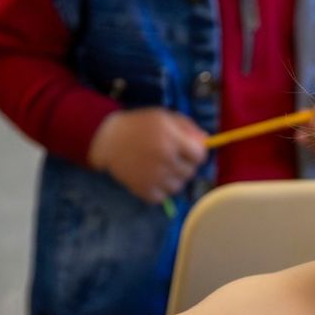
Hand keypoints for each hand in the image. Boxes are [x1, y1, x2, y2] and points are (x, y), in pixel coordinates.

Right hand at [88, 108, 207, 203]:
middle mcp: (166, 160)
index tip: (188, 150)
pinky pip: (164, 197)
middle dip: (184, 164)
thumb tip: (207, 141)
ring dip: (173, 178)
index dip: (196, 153)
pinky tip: (152, 178)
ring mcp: (156, 178)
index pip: (200, 156)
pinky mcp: (146, 191)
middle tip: (170, 157)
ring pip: (178, 186)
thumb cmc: (139, 125)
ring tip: (160, 167)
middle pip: (190, 172)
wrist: (108, 139)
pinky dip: (160, 190)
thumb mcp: (163, 117)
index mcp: (171, 139)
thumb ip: (188, 127)